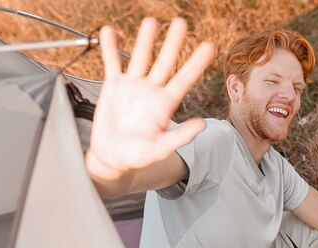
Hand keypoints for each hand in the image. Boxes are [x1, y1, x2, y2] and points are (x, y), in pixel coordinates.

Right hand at [86, 17, 213, 180]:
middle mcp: (151, 91)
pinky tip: (108, 31)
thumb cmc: (137, 156)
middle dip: (173, 42)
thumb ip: (180, 136)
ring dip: (145, 40)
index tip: (209, 46)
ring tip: (151, 22)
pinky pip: (112, 63)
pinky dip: (109, 48)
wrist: (112, 157)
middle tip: (181, 22)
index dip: (196, 63)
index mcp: (165, 104)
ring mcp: (133, 87)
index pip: (184, 79)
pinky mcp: (114, 87)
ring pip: (140, 57)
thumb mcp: (160, 149)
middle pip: (165, 62)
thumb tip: (202, 126)